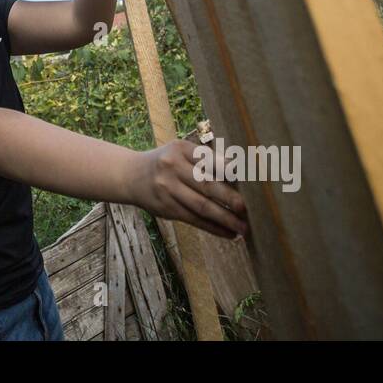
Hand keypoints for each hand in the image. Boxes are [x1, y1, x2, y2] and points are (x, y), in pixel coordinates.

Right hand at [131, 139, 249, 238]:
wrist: (131, 176)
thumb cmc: (166, 162)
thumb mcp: (180, 152)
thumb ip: (204, 159)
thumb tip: (239, 172)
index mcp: (180, 148)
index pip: (209, 160)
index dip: (230, 171)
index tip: (251, 181)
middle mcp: (172, 167)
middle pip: (207, 185)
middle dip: (231, 199)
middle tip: (248, 210)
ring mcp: (168, 189)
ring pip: (201, 207)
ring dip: (225, 219)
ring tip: (243, 228)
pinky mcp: (166, 208)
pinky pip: (194, 220)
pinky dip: (213, 228)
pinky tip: (228, 233)